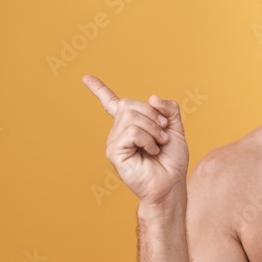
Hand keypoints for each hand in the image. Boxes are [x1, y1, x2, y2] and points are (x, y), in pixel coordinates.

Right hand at [83, 74, 188, 204]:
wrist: (171, 184)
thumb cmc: (172, 161)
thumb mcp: (176, 129)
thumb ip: (169, 109)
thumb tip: (152, 98)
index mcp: (131, 125)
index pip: (112, 103)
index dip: (99, 89)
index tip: (85, 77)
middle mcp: (119, 132)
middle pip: (129, 104)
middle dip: (153, 115)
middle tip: (163, 134)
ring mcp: (114, 142)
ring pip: (132, 117)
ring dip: (154, 129)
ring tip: (158, 145)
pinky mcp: (114, 152)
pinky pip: (132, 132)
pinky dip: (148, 140)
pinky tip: (151, 152)